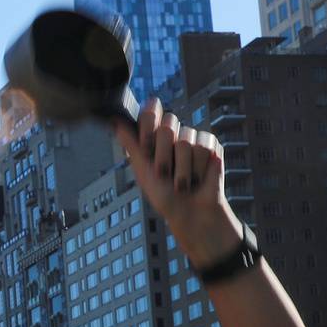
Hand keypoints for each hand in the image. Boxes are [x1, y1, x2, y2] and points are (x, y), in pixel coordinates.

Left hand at [114, 98, 239, 263]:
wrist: (189, 212)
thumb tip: (115, 122)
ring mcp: (192, 139)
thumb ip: (132, 145)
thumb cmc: (164, 195)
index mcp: (153, 140)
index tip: (146, 146)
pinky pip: (204, 147)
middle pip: (167, 124)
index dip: (148, 123)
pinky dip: (198, 168)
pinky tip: (198, 178)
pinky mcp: (211, 146)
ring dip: (181, 168)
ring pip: (185, 140)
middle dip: (162, 154)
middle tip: (163, 173)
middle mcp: (172, 136)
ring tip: (181, 182)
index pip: (150, 114)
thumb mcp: (142, 171)